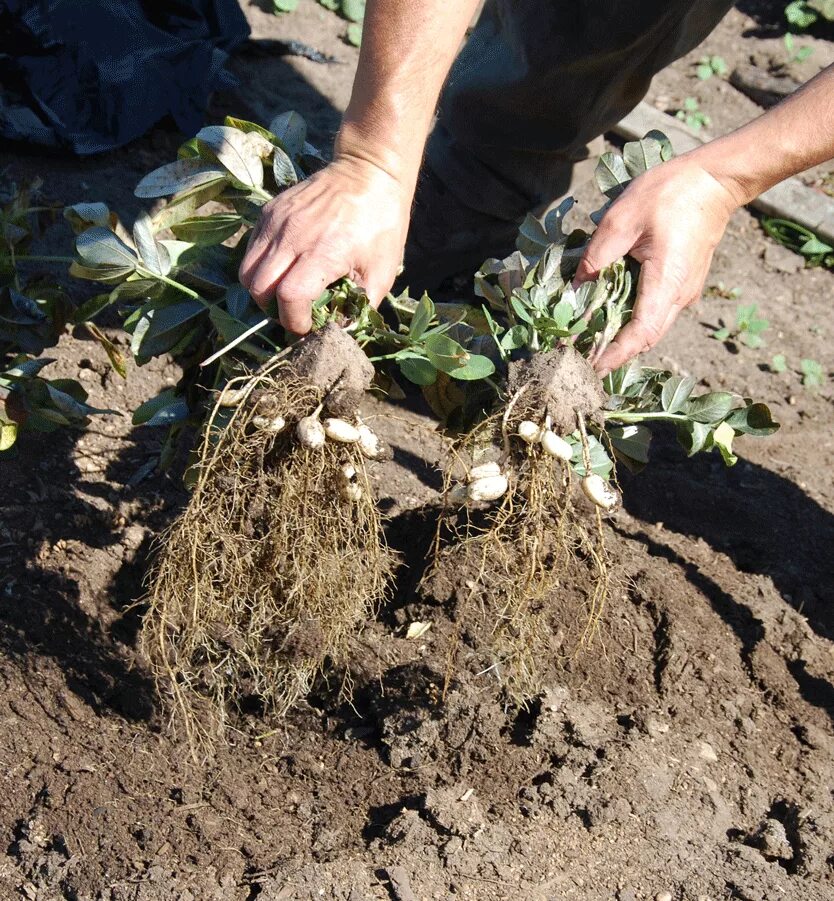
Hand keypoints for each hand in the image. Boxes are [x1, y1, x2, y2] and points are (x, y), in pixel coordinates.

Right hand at [239, 155, 411, 333]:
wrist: (369, 172)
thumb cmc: (381, 223)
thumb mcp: (382, 272)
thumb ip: (361, 307)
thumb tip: (340, 331)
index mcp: (322, 253)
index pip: (289, 297)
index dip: (294, 321)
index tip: (307, 327)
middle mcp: (292, 236)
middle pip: (258, 288)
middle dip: (273, 309)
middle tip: (294, 312)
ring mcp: (276, 221)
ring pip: (247, 270)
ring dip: (261, 290)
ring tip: (285, 293)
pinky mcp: (269, 211)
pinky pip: (250, 249)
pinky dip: (260, 266)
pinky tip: (283, 268)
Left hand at [574, 154, 743, 375]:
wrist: (714, 179)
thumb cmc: (670, 193)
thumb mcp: (621, 219)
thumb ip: (596, 257)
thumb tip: (575, 289)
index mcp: (667, 281)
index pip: (642, 333)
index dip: (616, 354)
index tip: (592, 368)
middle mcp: (680, 294)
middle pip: (646, 337)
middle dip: (614, 352)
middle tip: (580, 357)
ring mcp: (684, 290)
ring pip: (651, 325)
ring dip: (622, 336)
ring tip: (589, 340)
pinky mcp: (683, 283)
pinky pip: (656, 310)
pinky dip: (632, 319)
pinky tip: (608, 314)